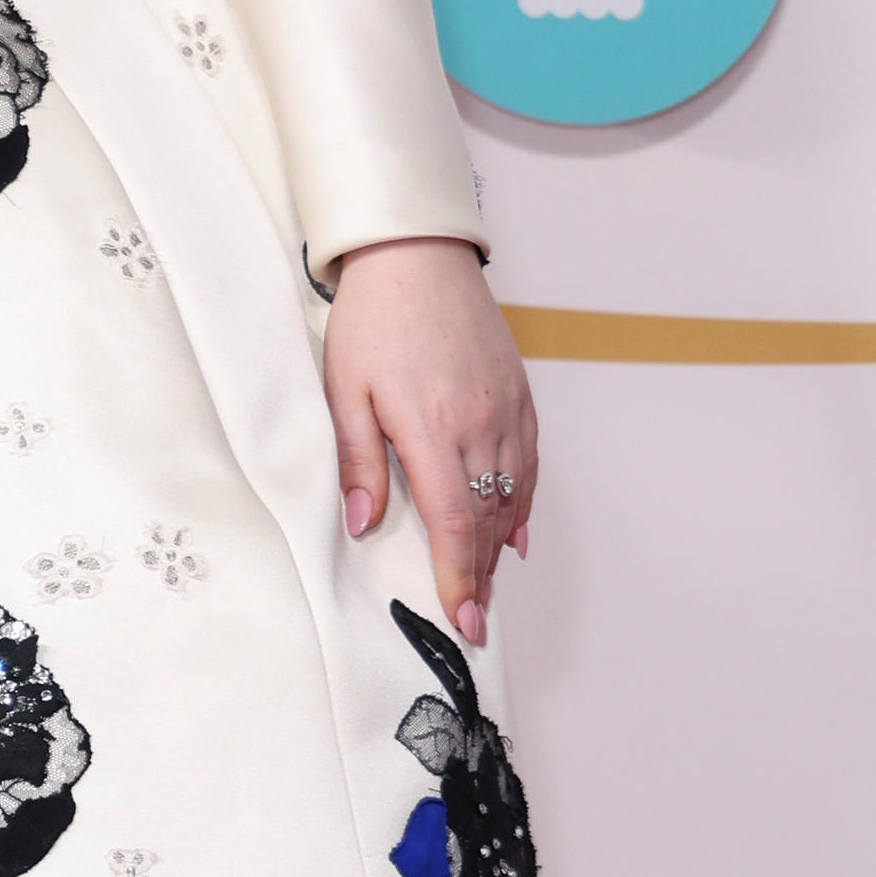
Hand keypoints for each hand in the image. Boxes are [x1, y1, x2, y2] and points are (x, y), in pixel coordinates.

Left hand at [323, 238, 534, 646]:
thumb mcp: (345, 390)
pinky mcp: (520, 394)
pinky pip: (529, 463)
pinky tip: (515, 532)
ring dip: (501, 546)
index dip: (461, 578)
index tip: (464, 619)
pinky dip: (523, 503)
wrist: (418, 256)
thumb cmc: (374, 319)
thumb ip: (358, 461)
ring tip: (487, 585)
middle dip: (482, 576)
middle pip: (490, 520)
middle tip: (474, 620)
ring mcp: (507, 409)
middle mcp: (481, 425)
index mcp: (433, 429)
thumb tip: (361, 524)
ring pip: (513, 496)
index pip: (456, 524)